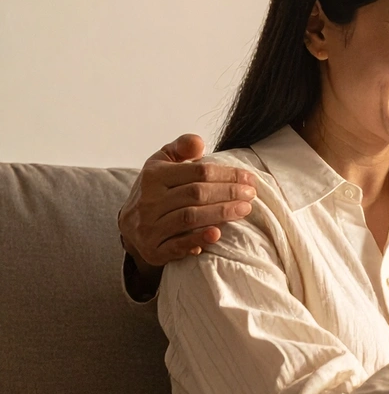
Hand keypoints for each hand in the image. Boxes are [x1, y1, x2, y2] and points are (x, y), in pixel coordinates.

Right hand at [118, 134, 257, 267]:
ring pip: (189, 218)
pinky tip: (217, 235)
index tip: (249, 178)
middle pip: (197, 194)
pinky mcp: (152, 250)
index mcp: (154, 176)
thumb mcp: (163, 163)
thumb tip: (199, 142)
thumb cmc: (156, 189)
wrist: (132, 225)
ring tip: (244, 209)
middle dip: (229, 193)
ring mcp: (148, 227)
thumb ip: (181, 148)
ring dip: (220, 214)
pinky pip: (177, 245)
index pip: (198, 172)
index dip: (227, 174)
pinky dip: (198, 240)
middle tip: (251, 194)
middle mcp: (148, 201)